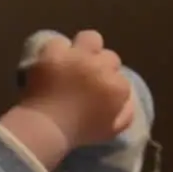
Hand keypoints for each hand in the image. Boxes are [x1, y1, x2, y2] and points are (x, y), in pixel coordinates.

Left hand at [19, 30, 134, 147]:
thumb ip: (126, 112)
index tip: (99, 96)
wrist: (44, 127)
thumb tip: (128, 98)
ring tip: (76, 60)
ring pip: (91, 38)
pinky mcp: (53, 53)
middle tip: (87, 79)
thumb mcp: (112, 130)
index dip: (110, 86)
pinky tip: (53, 63)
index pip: (122, 80)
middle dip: (101, 67)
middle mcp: (101, 66)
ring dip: (86, 48)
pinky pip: (59, 43)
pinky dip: (56, 52)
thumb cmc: (79, 133)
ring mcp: (76, 56)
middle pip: (109, 57)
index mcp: (117, 86)